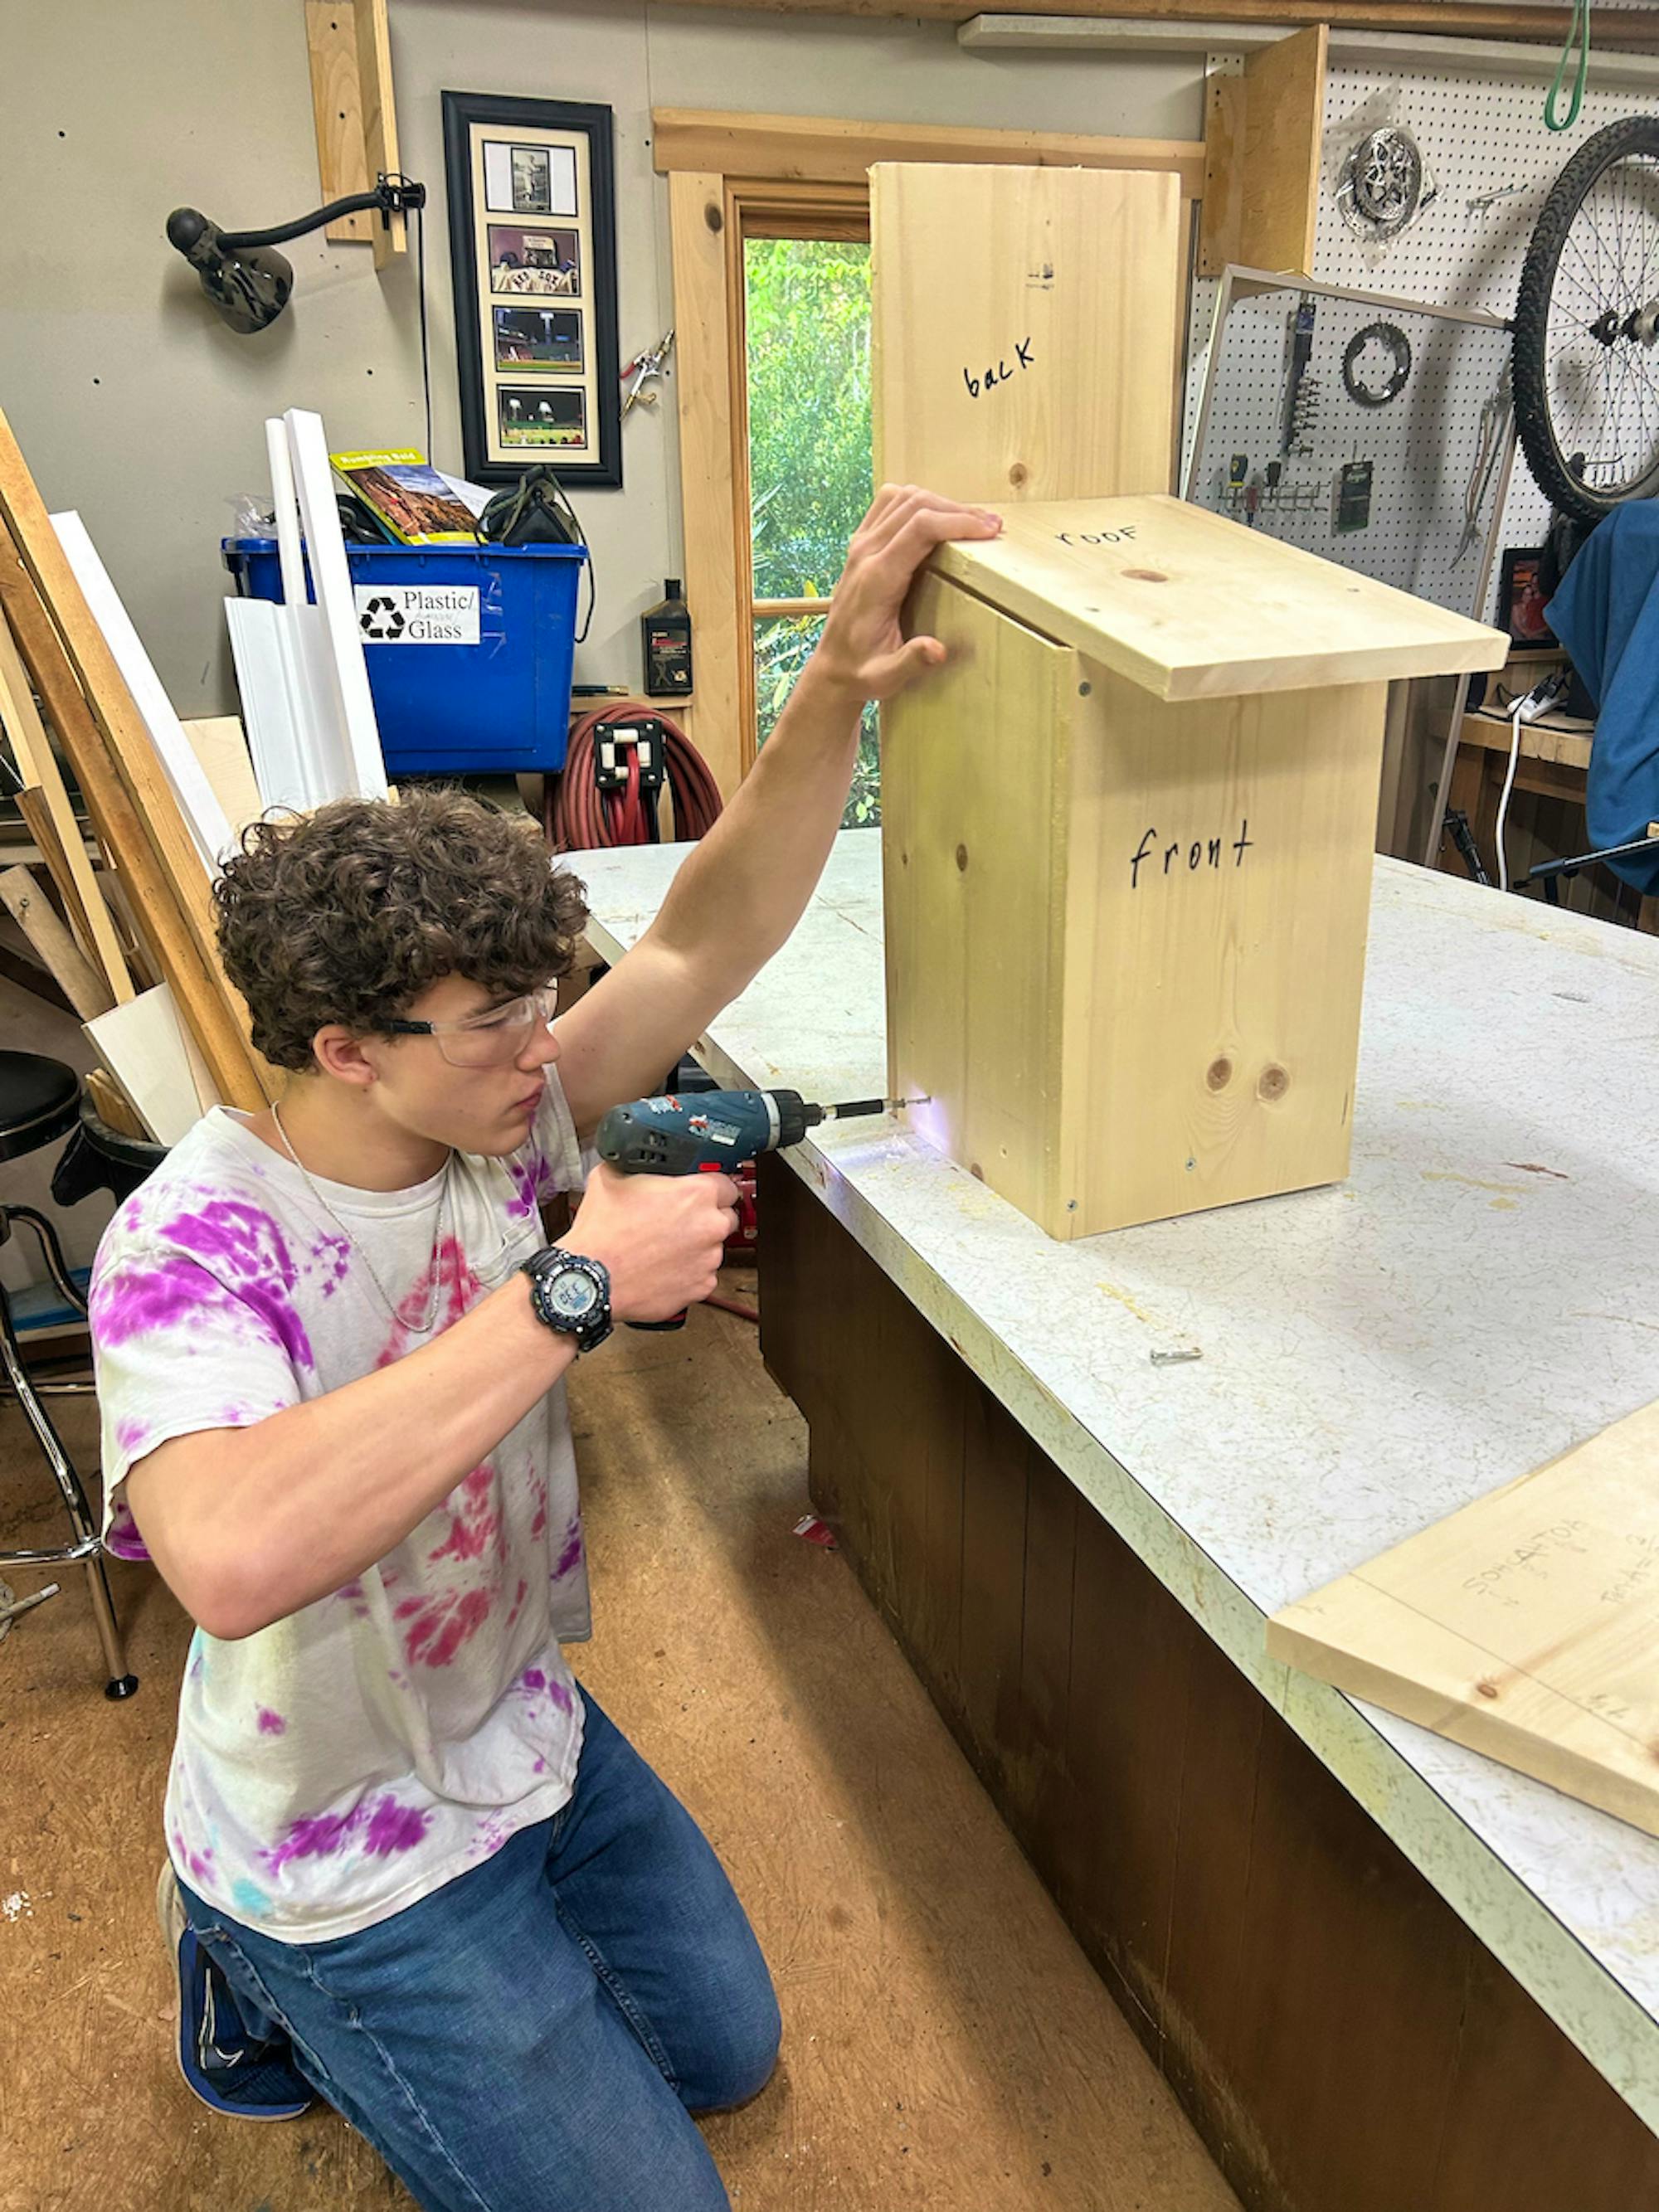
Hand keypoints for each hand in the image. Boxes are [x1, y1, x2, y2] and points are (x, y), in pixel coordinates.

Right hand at [559, 1162, 738, 1323]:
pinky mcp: (701, 1286)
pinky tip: (664, 1268)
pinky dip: (689, 1272)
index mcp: (696, 1194)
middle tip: (678, 1221)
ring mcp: (708, 1259)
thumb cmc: (602, 1233)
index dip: (711, 1187)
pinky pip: (703, 1275)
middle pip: (725, 1216)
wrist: (590, 1280)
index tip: (699, 1193)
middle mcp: (709, 1226)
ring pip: (713, 1247)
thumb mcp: (611, 1177)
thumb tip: (637, 1161)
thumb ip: (637, 1166)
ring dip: (697, 1246)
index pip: (726, 1184)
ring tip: (664, 1247)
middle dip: (706, 1217)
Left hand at [809, 485, 1002, 709]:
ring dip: (940, 502)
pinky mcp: (860, 544)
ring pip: (902, 497)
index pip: (920, 528)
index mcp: (877, 578)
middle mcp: (866, 553)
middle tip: (992, 526)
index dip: (958, 522)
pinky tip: (938, 517)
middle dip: (958, 510)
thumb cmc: (862, 670)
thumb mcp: (886, 676)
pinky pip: (888, 504)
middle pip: (915, 504)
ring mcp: (860, 544)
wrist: (832, 666)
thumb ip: (911, 661)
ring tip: (972, 521)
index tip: (990, 530)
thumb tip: (937, 650)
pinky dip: (917, 502)